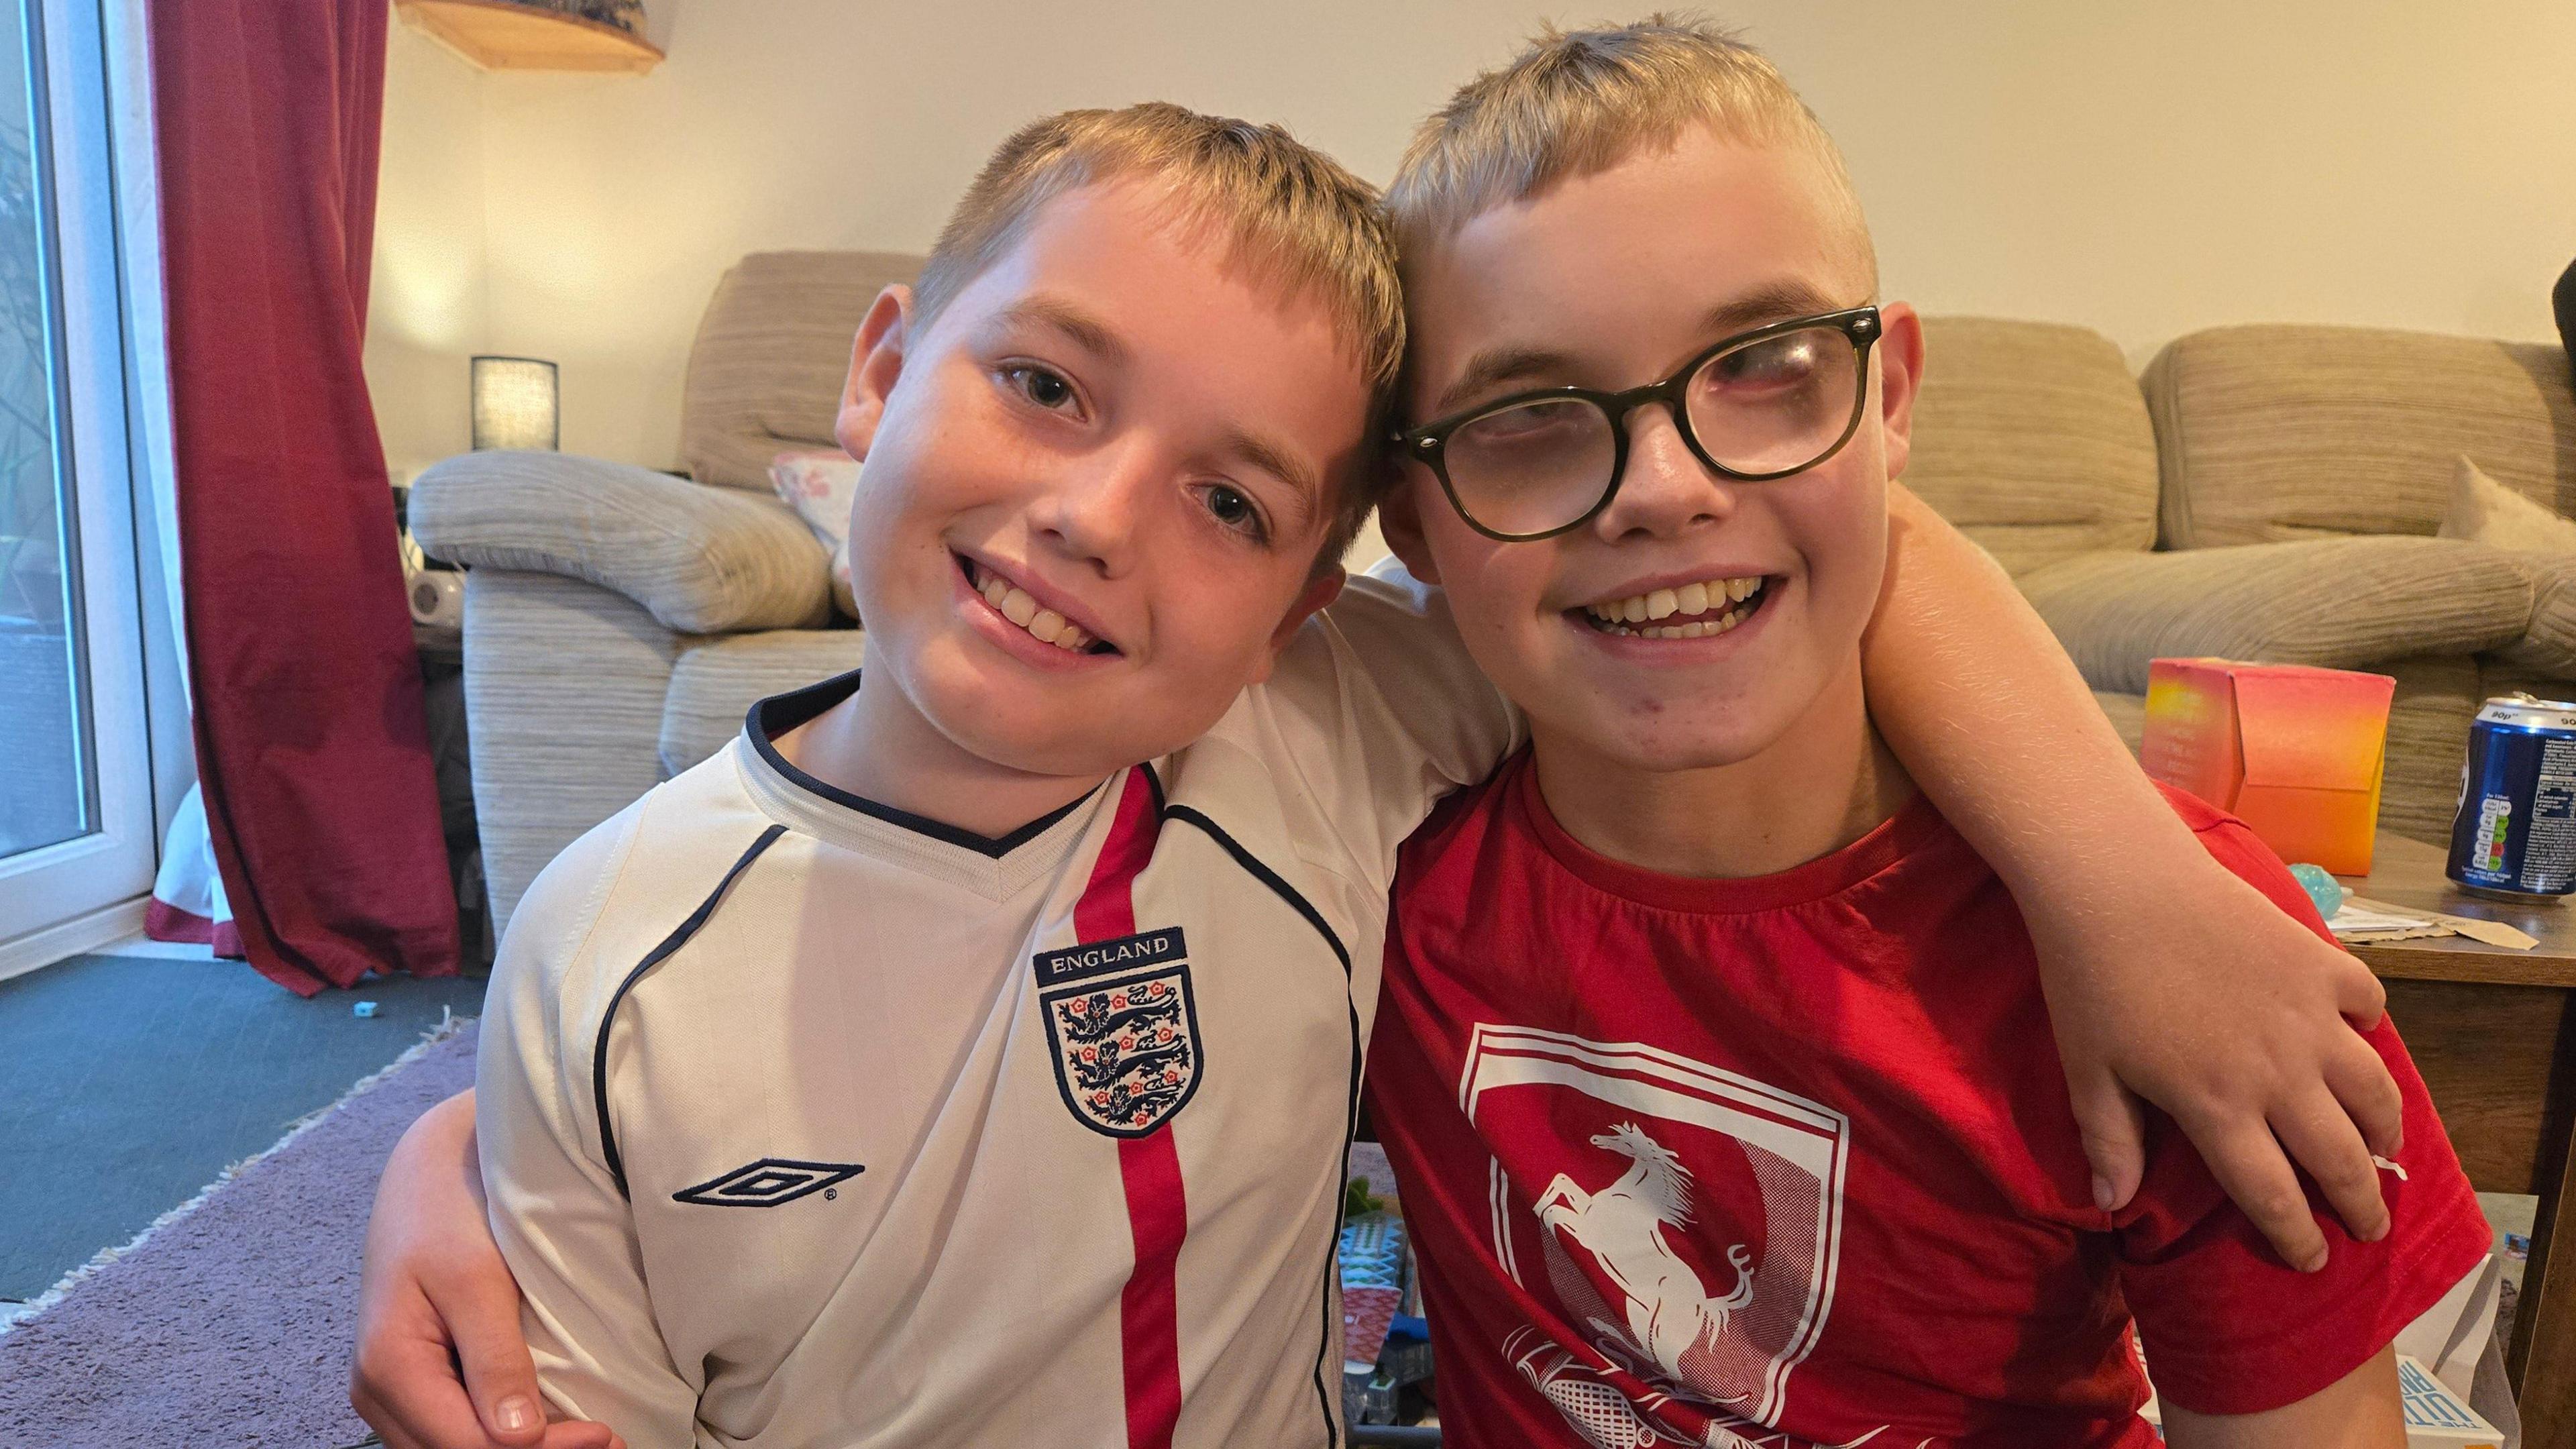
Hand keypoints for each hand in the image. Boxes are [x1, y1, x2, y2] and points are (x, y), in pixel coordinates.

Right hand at [351, 1090, 624, 1448]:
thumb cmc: (453, 1210)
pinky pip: (451, 1428)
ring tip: (587, 1436)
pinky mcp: (413, 1381)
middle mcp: (377, 1391)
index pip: (467, 1444)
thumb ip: (495, 1359)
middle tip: (610, 1440)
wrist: (430, 1168)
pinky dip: (499, 1435)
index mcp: (389, 1367)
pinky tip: (549, 1424)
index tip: (607, 1434)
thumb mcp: (477, 1278)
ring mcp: (391, 1391)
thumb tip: (519, 1439)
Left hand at [2034, 861, 2401, 1270]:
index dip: (2297, 1237)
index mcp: (2218, 1107)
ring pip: (2373, 1091)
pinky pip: (2368, 1003)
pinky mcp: (2320, 963)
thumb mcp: (2088, 1071)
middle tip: (2371, 1227)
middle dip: (2361, 1203)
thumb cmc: (2091, 980)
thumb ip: (2109, 1140)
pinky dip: (2371, 1025)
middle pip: (2339, 1157)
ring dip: (2384, 1129)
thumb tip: (2110, 1205)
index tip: (2313, 1261)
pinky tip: (2361, 1038)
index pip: (2273, 1196)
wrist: (2118, 884)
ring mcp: (2308, 1016)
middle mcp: (2278, 1072)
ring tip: (2383, 1150)